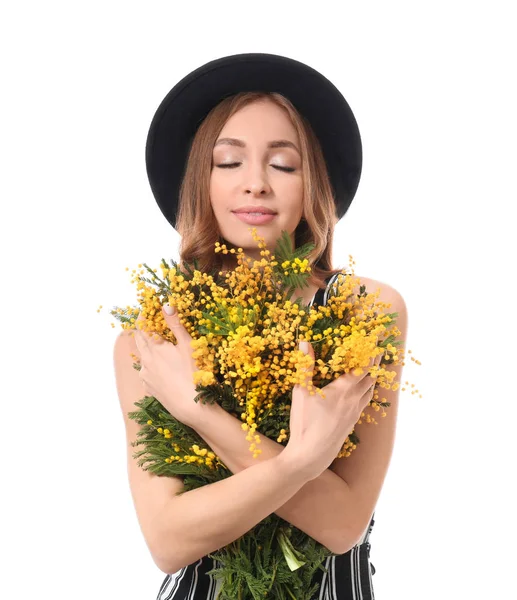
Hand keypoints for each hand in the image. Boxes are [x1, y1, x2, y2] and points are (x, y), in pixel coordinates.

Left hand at [133, 304, 201, 427]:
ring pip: (143, 357)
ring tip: (162, 348)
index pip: (142, 326)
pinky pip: (146, 372)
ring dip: (149, 349)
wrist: (191, 407)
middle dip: (144, 330)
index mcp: (154, 348)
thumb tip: (166, 305)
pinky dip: (151, 365)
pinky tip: (163, 368)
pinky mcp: (149, 388)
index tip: (149, 309)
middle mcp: (145, 360)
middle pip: (139, 340)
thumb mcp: (188, 345)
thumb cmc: (194, 374)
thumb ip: (175, 324)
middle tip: (154, 324)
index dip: (144, 316)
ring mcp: (145, 376)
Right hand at [282, 341, 382, 480]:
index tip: (375, 341)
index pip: (364, 367)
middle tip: (378, 350)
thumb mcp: (301, 392)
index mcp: (343, 390)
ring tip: (374, 368)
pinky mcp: (352, 423)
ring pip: (370, 391)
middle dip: (376, 362)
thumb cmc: (304, 423)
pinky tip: (362, 391)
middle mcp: (354, 400)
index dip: (371, 352)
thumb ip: (305, 366)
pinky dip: (367, 391)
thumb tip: (305, 343)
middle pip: (372, 377)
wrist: (310, 456)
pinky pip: (364, 402)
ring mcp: (355, 413)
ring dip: (373, 377)